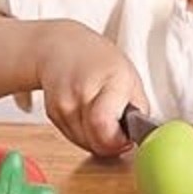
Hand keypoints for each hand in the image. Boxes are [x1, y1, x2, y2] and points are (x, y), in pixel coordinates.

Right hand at [35, 21, 148, 157]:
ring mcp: (63, 103)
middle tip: (118, 133)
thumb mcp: (131, 79)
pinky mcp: (52, 113)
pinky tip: (88, 116)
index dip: (118, 140)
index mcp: (110, 80)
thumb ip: (139, 109)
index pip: (103, 124)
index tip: (127, 137)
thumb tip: (140, 137)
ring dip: (97, 141)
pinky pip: (72, 137)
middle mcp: (82, 92)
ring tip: (103, 120)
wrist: (60, 48)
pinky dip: (84, 134)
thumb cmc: (100, 62)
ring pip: (83, 143)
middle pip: (94, 141)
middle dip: (110, 145)